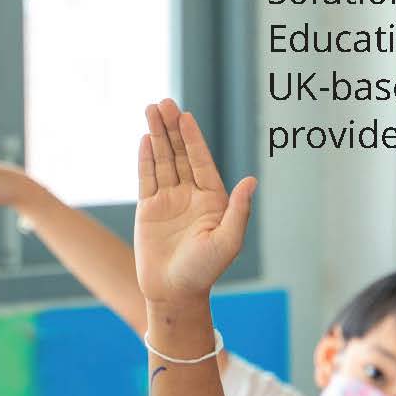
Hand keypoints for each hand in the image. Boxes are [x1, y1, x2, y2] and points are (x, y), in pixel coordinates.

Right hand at [135, 99, 256, 304]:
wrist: (174, 292)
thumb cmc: (204, 270)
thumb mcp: (228, 241)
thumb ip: (239, 210)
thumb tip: (251, 180)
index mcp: (212, 200)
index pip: (202, 161)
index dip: (193, 139)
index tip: (186, 117)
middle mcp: (191, 196)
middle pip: (180, 155)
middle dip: (172, 129)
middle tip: (164, 103)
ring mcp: (169, 201)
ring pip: (162, 161)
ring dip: (157, 136)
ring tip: (150, 109)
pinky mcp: (148, 210)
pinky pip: (146, 178)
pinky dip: (145, 158)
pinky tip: (144, 139)